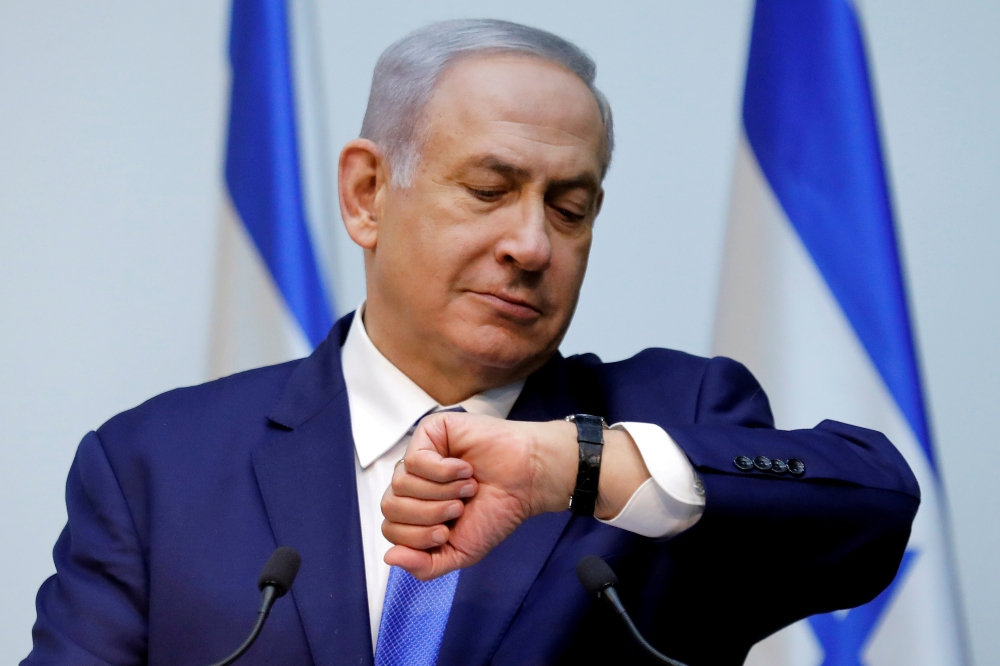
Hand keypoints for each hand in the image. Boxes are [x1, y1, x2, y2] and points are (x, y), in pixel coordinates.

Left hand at [380, 413, 576, 579]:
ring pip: (401, 484)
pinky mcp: (429, 432)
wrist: (526, 481)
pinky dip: (444, 472)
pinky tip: (464, 469)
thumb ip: (425, 566)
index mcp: (416, 509)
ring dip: (441, 492)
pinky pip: (414, 461)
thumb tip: (390, 558)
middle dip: (430, 514)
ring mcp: (419, 455)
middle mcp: (412, 481)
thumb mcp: (460, 552)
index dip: (418, 536)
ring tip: (468, 487)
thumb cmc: (497, 510)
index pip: (390, 529)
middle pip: (391, 507)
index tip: (448, 531)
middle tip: (459, 508)